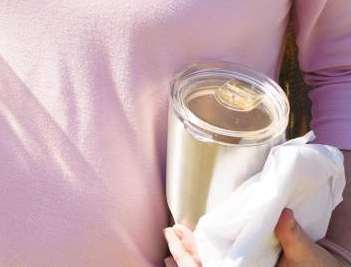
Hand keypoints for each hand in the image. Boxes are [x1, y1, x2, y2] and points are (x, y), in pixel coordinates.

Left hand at [163, 211, 343, 265]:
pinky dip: (205, 258)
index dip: (190, 255)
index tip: (176, 233)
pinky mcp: (251, 266)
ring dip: (190, 256)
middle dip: (183, 254)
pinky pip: (221, 265)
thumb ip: (293, 237)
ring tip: (174, 237)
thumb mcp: (307, 256)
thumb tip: (284, 215)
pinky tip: (196, 247)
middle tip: (169, 230)